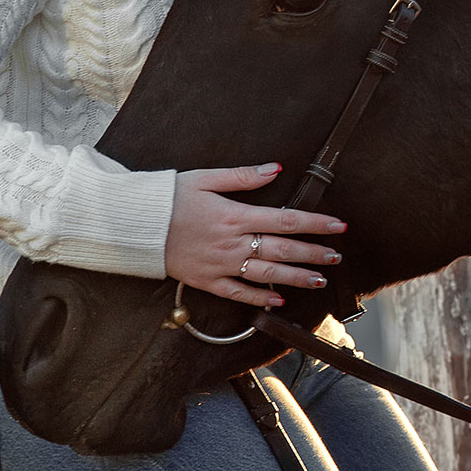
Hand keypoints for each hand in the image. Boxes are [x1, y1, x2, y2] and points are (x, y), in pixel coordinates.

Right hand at [164, 163, 344, 308]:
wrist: (133, 225)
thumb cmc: (168, 198)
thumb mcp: (205, 178)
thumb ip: (243, 176)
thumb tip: (276, 169)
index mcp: (235, 215)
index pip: (285, 220)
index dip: (315, 224)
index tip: (338, 226)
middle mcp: (232, 243)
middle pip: (282, 249)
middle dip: (313, 253)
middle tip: (337, 257)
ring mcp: (220, 265)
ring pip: (266, 274)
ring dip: (296, 277)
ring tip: (319, 279)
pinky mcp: (206, 281)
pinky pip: (237, 293)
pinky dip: (259, 299)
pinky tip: (278, 301)